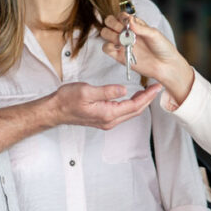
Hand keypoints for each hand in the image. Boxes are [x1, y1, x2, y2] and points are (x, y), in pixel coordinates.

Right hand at [47, 81, 161, 129]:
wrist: (55, 110)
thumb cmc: (67, 100)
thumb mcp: (87, 91)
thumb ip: (107, 91)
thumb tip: (124, 90)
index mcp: (107, 114)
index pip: (134, 106)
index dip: (147, 97)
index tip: (156, 88)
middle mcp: (109, 121)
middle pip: (135, 112)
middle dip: (147, 100)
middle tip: (156, 88)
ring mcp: (106, 122)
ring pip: (129, 113)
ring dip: (140, 103)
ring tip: (148, 91)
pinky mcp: (102, 119)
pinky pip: (122, 113)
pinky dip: (131, 105)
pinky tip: (132, 97)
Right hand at [100, 13, 193, 101]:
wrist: (165, 65)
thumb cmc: (163, 48)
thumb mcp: (154, 34)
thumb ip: (141, 27)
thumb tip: (129, 20)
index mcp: (135, 25)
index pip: (120, 15)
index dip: (121, 17)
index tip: (128, 22)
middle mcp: (126, 33)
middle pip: (109, 22)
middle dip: (113, 24)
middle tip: (123, 31)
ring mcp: (122, 44)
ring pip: (105, 33)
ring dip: (111, 35)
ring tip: (123, 41)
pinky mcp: (119, 56)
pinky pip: (106, 48)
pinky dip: (109, 46)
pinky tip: (119, 48)